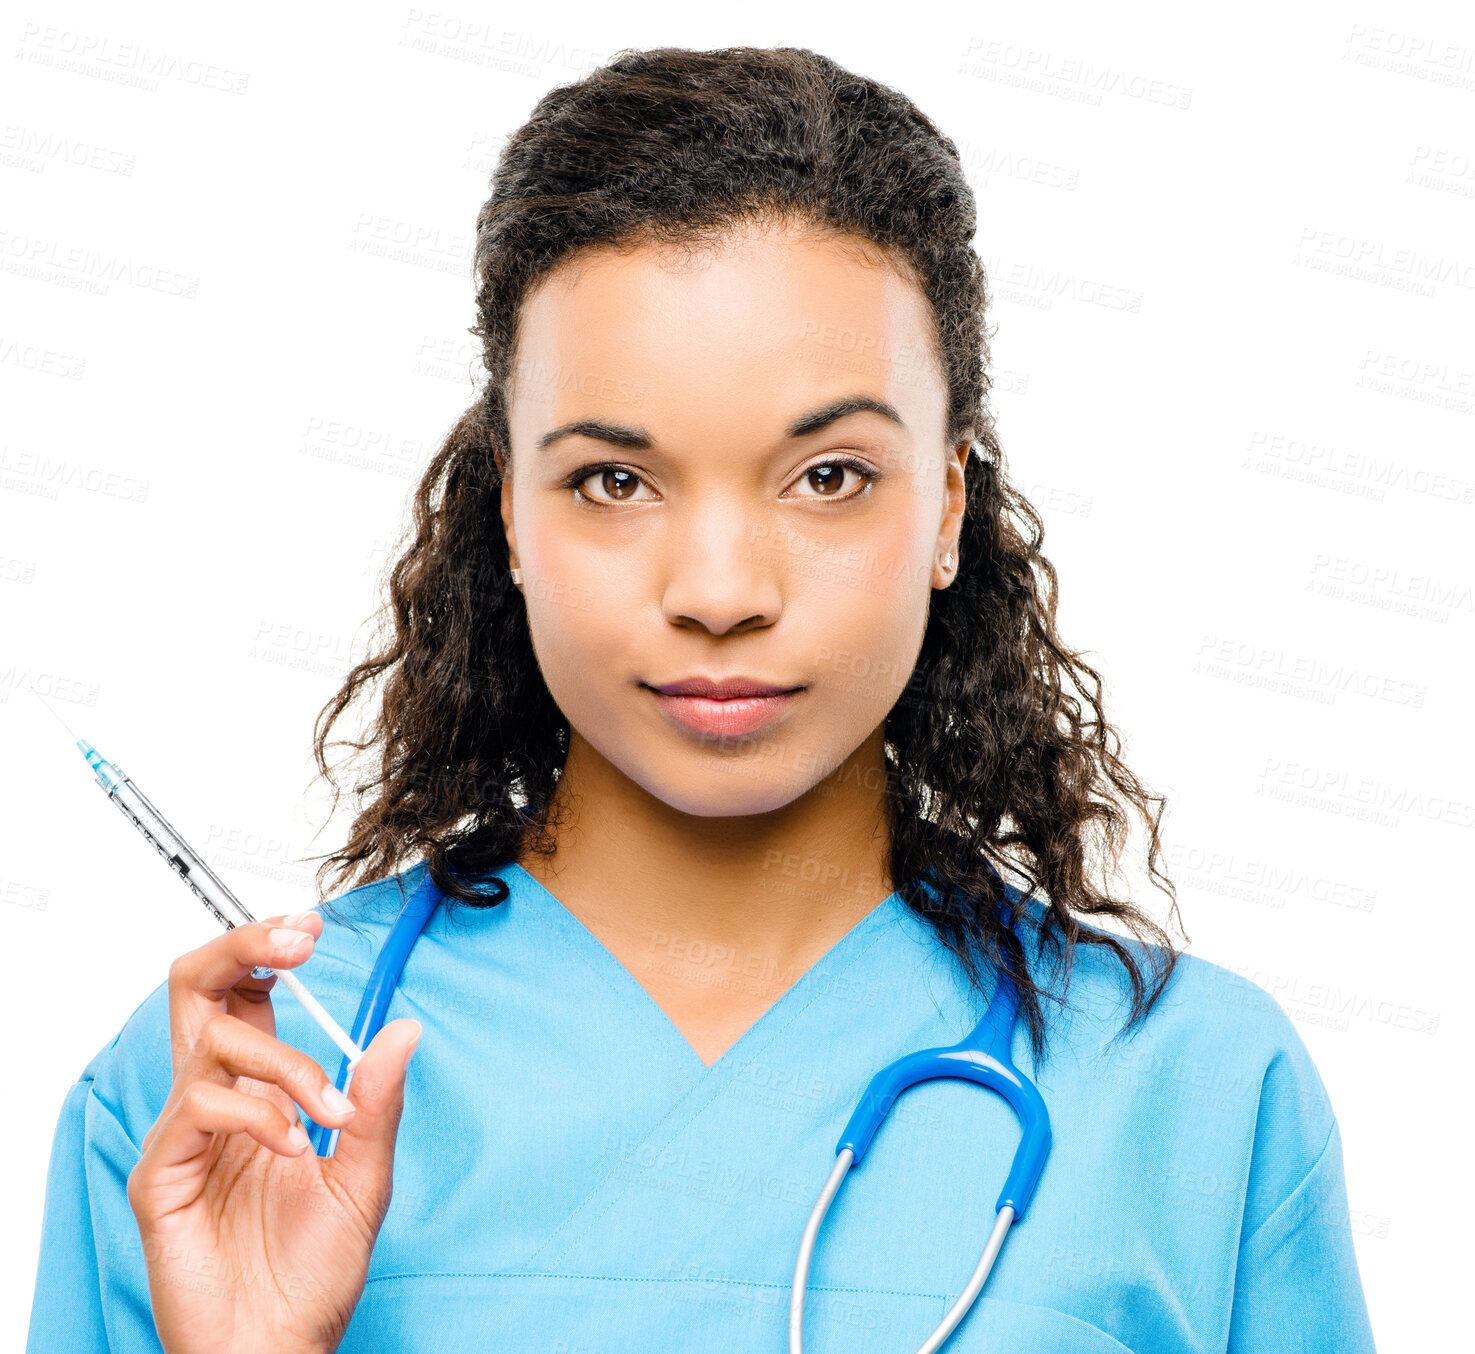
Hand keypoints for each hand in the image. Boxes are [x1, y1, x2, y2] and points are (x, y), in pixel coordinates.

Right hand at [127, 910, 420, 1353]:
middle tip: (297, 941)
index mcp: (259, 1088)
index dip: (269, 947)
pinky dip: (259, 1114)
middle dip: (245, 945)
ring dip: (289, 1065)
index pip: (246, 991)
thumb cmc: (313, 1268)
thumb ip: (378, 1101)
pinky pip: (200, 1106)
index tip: (313, 926)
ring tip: (330, 1117)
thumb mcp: (367, 1173)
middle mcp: (215, 1098)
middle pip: (197, 986)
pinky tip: (294, 1148)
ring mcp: (184, 1134)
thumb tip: (405, 1028)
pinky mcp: (162, 1174)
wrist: (280, 1344)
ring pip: (215, 1040)